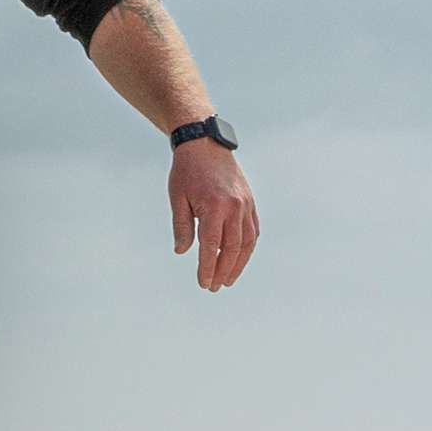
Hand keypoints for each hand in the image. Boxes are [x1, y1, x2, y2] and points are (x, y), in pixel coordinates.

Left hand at [168, 134, 258, 293]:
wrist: (204, 143)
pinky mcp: (250, 201)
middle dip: (224, 271)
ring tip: (228, 279)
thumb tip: (182, 252)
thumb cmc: (187, 171)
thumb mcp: (178, 198)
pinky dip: (247, 247)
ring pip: (247, 241)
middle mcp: (234, 207)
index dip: (208, 268)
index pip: (212, 247)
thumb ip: (182, 227)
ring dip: (239, 263)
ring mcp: (245, 204)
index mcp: (214, 206)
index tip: (203, 283)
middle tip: (215, 287)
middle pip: (232, 248)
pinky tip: (239, 258)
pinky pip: (253, 230)